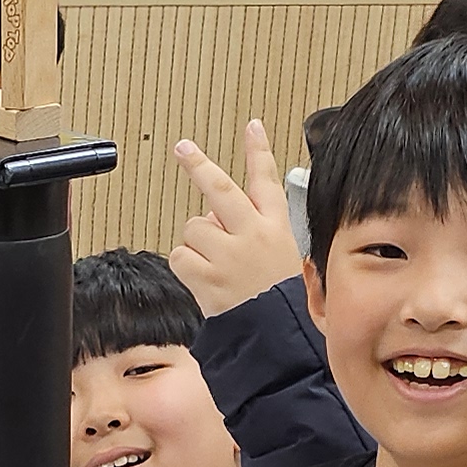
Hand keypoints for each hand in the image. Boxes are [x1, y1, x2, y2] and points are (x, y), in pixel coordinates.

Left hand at [170, 121, 301, 318]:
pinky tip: (204, 280)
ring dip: (197, 243)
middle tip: (184, 149)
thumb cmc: (284, 304)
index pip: (267, 179)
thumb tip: (216, 215)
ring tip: (215, 266)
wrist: (279, 340)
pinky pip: (181, 257)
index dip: (258, 150)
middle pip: (219, 188)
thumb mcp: (286, 259)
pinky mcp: (208, 276)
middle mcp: (252, 234)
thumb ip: (251, 232)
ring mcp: (228, 254)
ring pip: (194, 227)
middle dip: (198, 165)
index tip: (252, 126)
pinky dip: (186, 266)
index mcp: (275, 227)